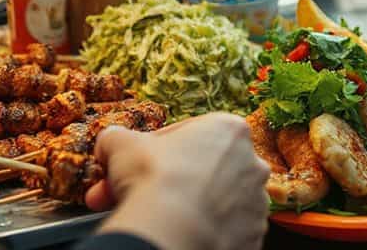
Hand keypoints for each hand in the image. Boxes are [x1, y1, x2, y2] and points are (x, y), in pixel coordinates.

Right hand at [86, 113, 270, 249]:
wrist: (174, 229)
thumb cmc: (156, 177)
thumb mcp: (122, 145)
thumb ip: (118, 138)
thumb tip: (110, 142)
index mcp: (229, 129)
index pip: (188, 135)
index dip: (155, 151)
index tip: (135, 166)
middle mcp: (251, 163)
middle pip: (203, 169)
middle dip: (168, 181)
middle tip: (135, 193)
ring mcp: (256, 203)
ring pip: (216, 202)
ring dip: (188, 206)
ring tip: (154, 215)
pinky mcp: (254, 236)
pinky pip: (224, 231)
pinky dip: (203, 232)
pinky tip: (177, 233)